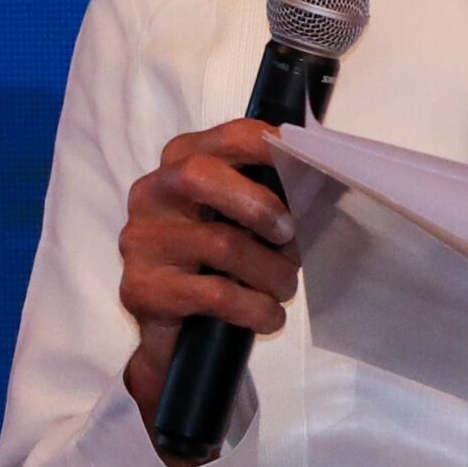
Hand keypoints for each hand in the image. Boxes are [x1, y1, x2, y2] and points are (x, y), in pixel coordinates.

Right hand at [118, 119, 300, 445]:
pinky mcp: (143, 288)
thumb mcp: (239, 218)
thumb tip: (325, 189)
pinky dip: (256, 307)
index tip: (308, 166)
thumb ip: (269, 194)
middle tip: (290, 237)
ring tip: (284, 287)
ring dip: (270, 272)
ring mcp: (142, 241)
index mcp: (181, 161)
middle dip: (260, 206)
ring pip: (221, 244)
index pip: (229, 137)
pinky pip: (216, 293)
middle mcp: (153, 193)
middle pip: (201, 175)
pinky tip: (268, 316)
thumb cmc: (215, 261)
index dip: (271, 146)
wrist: (173, 329)